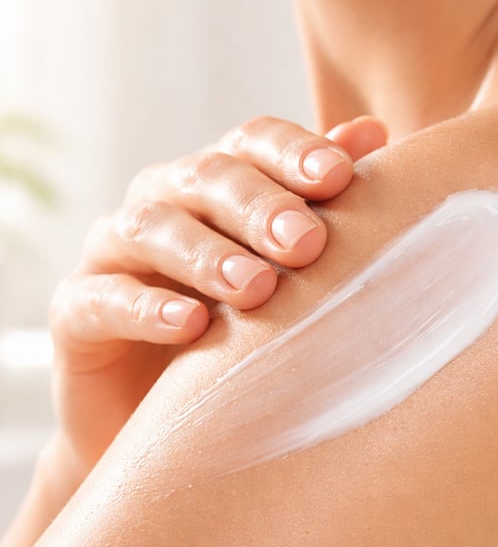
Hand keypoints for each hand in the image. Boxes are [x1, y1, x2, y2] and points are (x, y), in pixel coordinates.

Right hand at [47, 115, 387, 488]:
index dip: (293, 153)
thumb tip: (371, 133)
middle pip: (207, 179)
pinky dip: (146, 308)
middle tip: (305, 243)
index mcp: (218, 187)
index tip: (339, 177)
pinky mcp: (78, 311)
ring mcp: (116, 254)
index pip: (253, 144)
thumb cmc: (241, 329)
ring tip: (255, 289)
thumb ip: (319, 203)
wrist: (167, 413)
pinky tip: (190, 324)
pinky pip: (103, 299)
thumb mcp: (286, 269)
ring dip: (207, 255)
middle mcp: (166, 205)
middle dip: (258, 206)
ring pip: (152, 229)